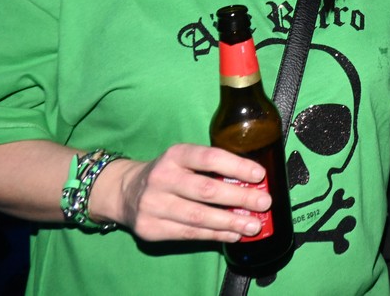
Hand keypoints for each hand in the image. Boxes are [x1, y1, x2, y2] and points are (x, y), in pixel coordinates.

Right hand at [92, 144, 271, 243]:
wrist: (125, 191)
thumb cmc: (169, 173)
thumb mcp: (184, 159)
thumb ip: (211, 167)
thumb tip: (252, 182)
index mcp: (175, 155)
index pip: (209, 158)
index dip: (236, 166)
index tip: (259, 175)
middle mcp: (162, 178)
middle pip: (206, 190)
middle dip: (239, 198)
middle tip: (264, 203)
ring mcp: (153, 205)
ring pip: (198, 216)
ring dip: (230, 222)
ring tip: (253, 226)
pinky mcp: (150, 228)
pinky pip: (189, 234)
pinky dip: (215, 235)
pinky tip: (233, 235)